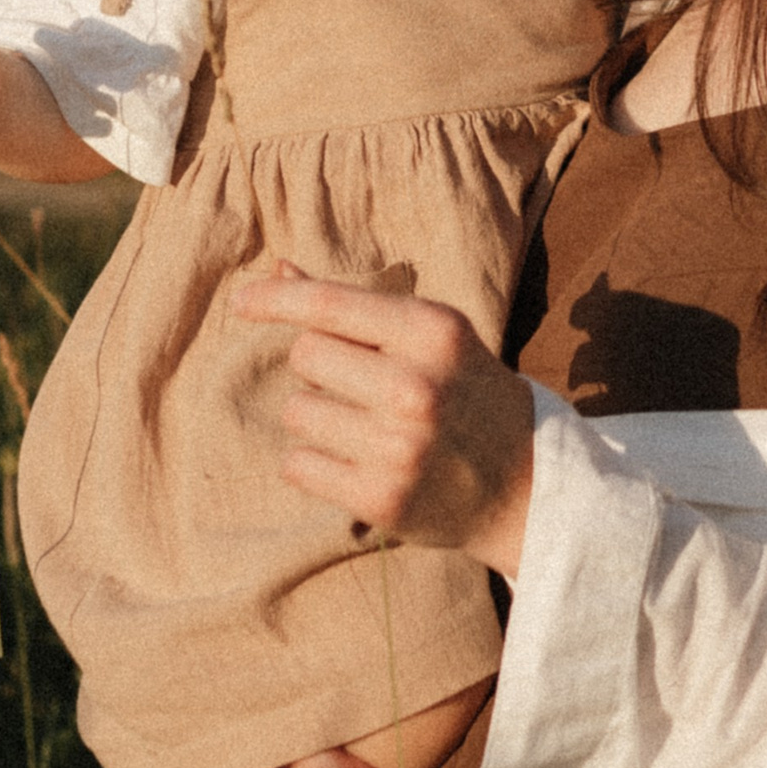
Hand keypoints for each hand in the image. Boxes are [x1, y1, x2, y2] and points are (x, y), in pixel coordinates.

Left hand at [233, 267, 534, 578]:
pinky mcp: (381, 498)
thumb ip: (355, 306)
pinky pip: (298, 465)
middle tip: (364, 386)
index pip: (328, 305)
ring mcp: (399, 446)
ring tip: (365, 428)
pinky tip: (356, 464)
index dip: (275, 299)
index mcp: (432, 332)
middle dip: (320, 367)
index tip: (241, 302)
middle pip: (305, 355)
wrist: (525, 484)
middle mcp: (416, 387)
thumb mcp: (429, 336)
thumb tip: (278, 269)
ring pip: (297, 411)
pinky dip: (315, 464)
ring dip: (317, 417)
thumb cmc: (465, 393)